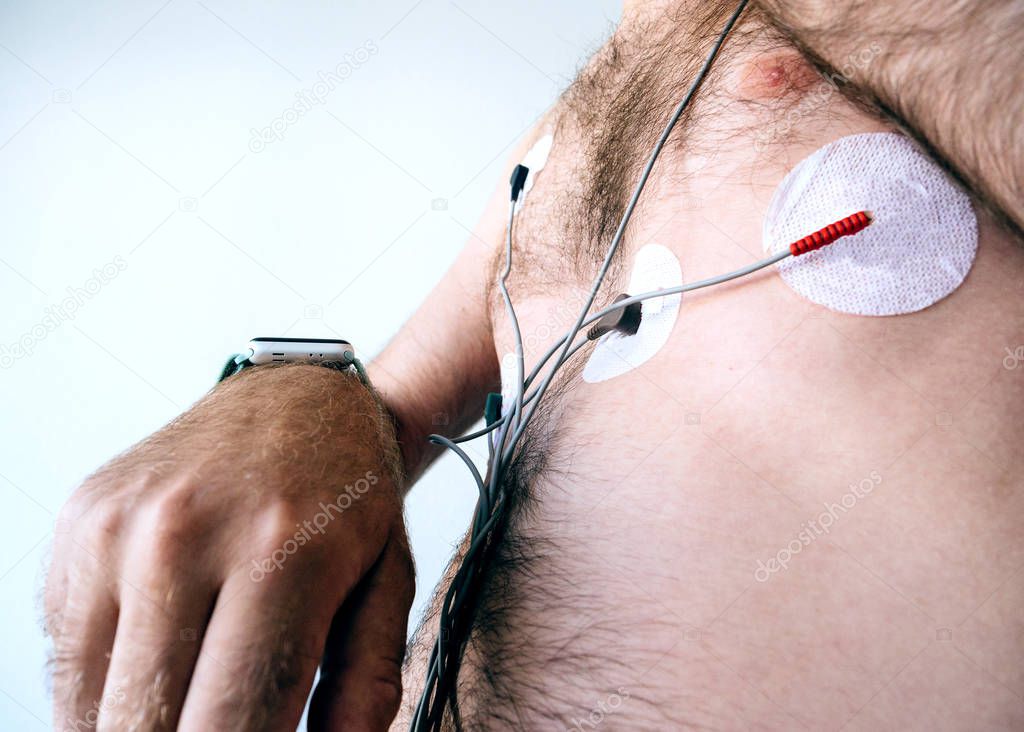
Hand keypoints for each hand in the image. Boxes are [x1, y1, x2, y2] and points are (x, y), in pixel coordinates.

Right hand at [45, 364, 414, 730]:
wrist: (299, 397)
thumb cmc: (349, 494)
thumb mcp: (388, 581)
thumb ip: (364, 684)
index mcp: (278, 554)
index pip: (228, 728)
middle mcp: (182, 536)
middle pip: (145, 727)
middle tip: (224, 724)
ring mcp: (117, 526)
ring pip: (90, 707)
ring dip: (136, 728)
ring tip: (194, 702)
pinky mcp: (78, 524)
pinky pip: (64, 654)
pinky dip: (104, 688)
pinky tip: (159, 663)